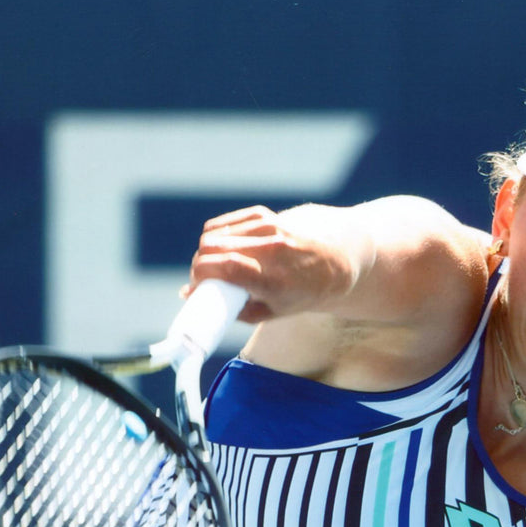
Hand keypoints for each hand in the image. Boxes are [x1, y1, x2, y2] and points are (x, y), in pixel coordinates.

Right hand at [183, 205, 360, 323]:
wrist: (338, 258)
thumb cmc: (304, 292)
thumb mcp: (272, 312)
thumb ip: (231, 307)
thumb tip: (187, 295)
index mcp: (274, 278)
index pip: (224, 266)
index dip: (199, 276)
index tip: (196, 289)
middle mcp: (271, 248)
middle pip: (210, 248)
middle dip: (198, 266)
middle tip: (204, 281)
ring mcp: (267, 227)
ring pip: (213, 234)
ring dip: (206, 253)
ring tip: (216, 269)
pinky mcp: (263, 214)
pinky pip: (223, 224)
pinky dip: (216, 238)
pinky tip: (225, 251)